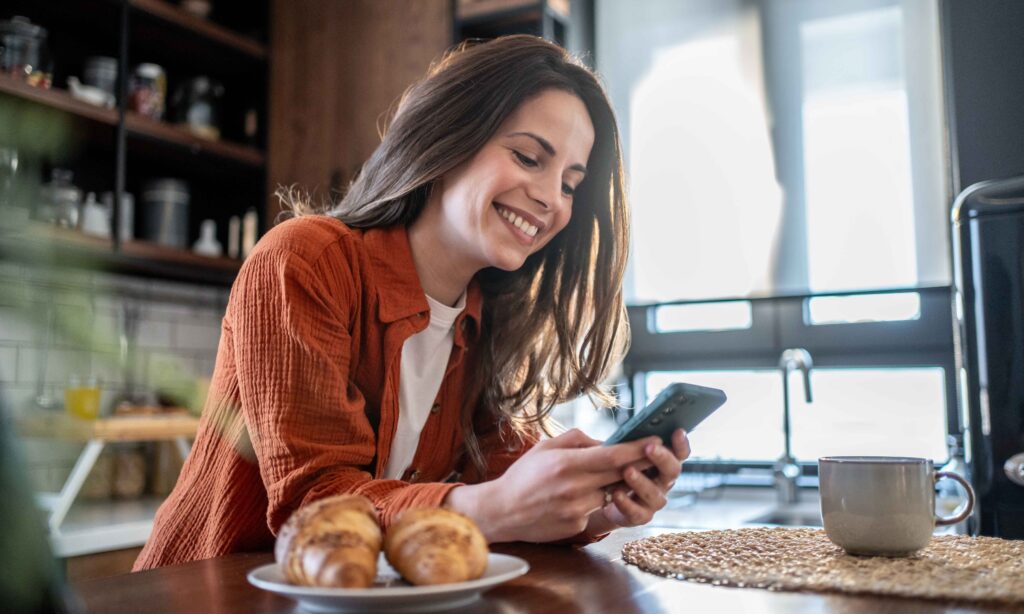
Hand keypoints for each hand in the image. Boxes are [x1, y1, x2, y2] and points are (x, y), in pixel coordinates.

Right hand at [444, 428, 659, 542]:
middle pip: (620, 474)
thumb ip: (577, 439)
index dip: (638, 448)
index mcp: (568, 463)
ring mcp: (577, 509)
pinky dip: (594, 501)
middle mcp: (575, 487)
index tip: (656, 440)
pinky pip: (595, 509)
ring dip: (614, 484)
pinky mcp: (576, 526)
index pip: (614, 456)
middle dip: (640, 464)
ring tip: (606, 475)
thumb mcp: (545, 447)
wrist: (502, 511)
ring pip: (610, 493)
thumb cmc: (523, 475)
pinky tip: (575, 497)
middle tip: (656, 455)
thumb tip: (604, 441)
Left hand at [586, 428, 689, 534]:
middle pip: (673, 471)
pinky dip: (626, 503)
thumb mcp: (623, 452)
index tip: (678, 430)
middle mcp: (664, 482)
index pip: (680, 453)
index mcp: (664, 463)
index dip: (681, 443)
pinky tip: (616, 493)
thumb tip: (630, 427)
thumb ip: (631, 442)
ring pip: (655, 493)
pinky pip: (637, 512)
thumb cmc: (617, 468)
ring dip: (641, 482)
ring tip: (627, 470)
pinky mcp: (640, 516)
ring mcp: (654, 501)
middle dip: (662, 458)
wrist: (605, 499)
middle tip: (649, 448)